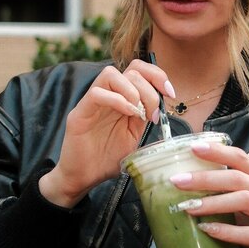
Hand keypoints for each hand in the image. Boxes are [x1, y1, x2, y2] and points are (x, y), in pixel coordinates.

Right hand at [39, 61, 173, 207]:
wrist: (84, 178)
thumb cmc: (107, 158)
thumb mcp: (134, 135)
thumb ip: (145, 117)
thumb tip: (162, 107)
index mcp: (122, 98)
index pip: (139, 70)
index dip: (158, 76)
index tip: (170, 93)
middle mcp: (107, 95)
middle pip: (131, 69)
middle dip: (149, 88)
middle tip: (152, 113)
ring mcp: (92, 102)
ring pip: (111, 74)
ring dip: (132, 90)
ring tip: (138, 112)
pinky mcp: (79, 113)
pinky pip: (96, 94)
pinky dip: (117, 100)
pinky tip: (128, 114)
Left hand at [169, 141, 248, 247]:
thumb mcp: (246, 201)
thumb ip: (226, 189)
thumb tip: (187, 179)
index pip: (241, 159)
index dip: (218, 152)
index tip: (194, 147)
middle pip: (239, 179)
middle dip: (206, 178)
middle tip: (179, 181)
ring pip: (245, 201)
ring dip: (214, 203)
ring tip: (188, 207)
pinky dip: (227, 231)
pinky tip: (207, 229)